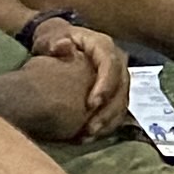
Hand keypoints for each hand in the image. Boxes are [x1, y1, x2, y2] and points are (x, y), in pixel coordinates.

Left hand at [23, 17, 128, 134]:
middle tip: (91, 128)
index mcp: (103, 46)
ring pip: (122, 100)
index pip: (111, 65)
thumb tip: (63, 46)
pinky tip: (90, 136)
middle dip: (108, 110)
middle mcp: (116, 61)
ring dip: (108, 121)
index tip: (91, 104)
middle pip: (121, 87)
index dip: (105, 85)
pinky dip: (106, 124)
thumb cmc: (54, 40)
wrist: (60, 42)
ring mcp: (118, 76)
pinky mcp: (115, 90)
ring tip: (89, 136)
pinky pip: (117, 108)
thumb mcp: (50, 37)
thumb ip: (54, 41)